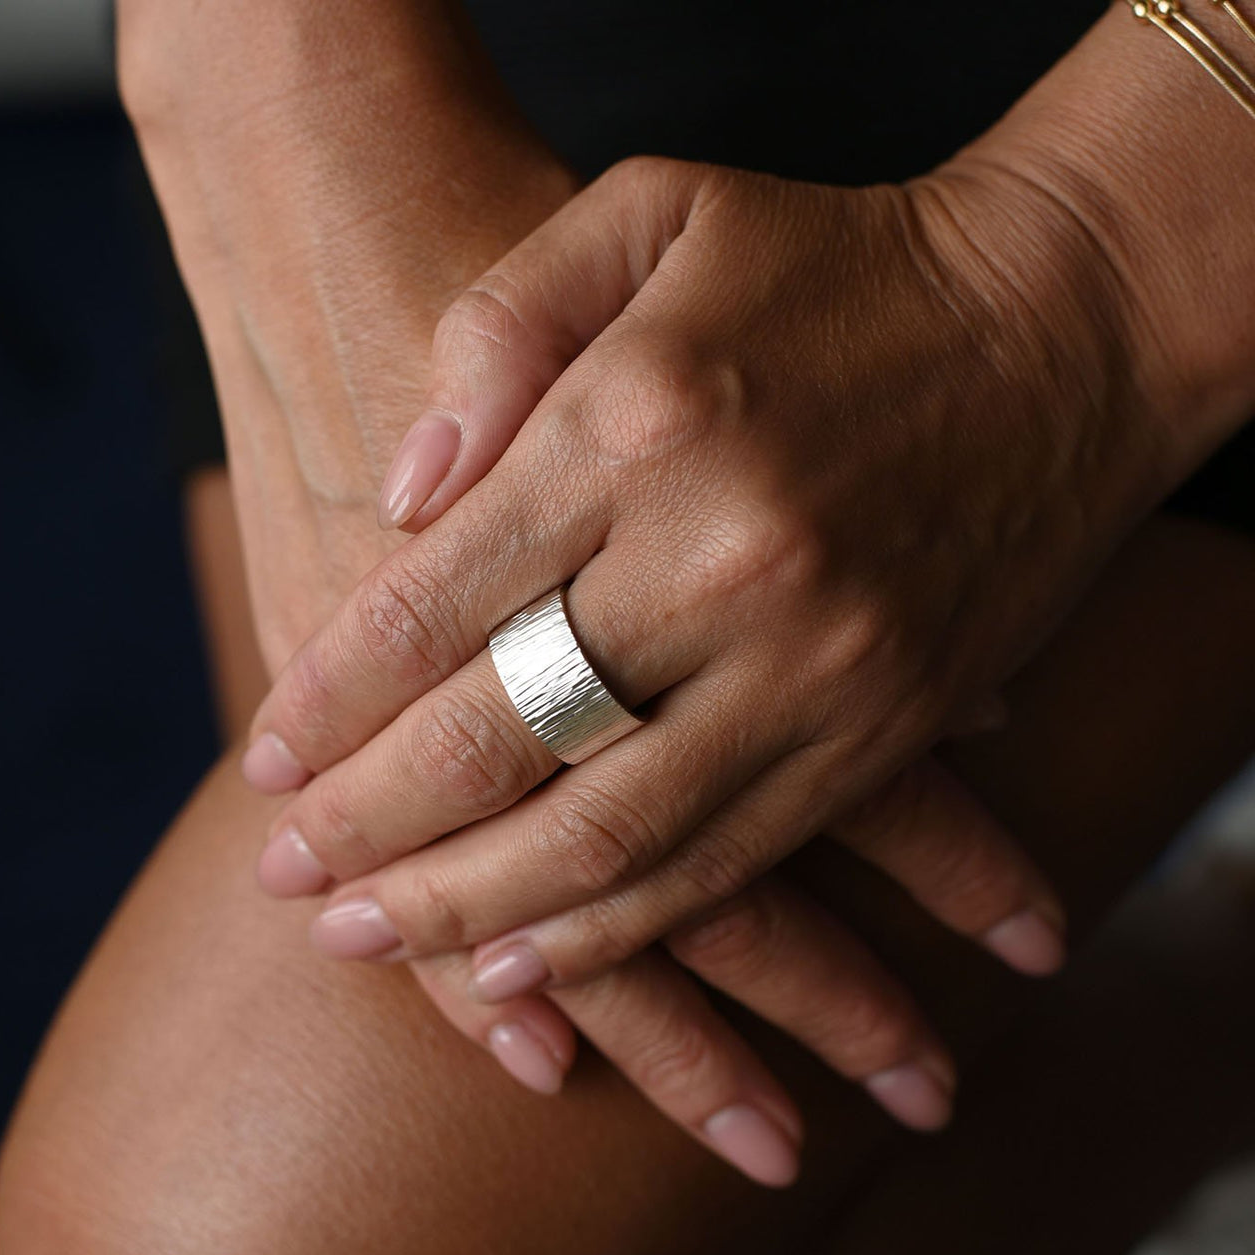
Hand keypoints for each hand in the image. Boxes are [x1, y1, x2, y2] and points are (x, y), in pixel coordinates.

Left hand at [243, 153, 1140, 1000]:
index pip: (427, 606)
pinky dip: (621, 934)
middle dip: (370, 831)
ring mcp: (807, 664)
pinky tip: (533, 966)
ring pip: (601, 837)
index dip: (328, 703)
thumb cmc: (837, 262)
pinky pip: (726, 863)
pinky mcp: (878, 729)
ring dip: (469, 913)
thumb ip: (500, 325)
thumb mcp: (649, 212)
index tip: (266, 768)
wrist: (1063, 318)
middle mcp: (716, 563)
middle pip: (495, 742)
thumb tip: (407, 489)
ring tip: (372, 940)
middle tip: (289, 885)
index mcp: (633, 429)